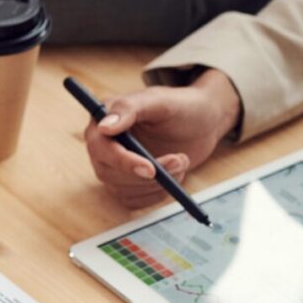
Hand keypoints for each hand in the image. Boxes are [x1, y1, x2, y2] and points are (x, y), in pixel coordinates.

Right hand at [85, 70, 241, 207]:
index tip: (150, 169)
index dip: (122, 161)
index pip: (99, 147)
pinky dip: (157, 194)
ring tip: (181, 161)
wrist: (202, 122)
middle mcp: (103, 145)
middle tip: (179, 161)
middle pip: (108, 173)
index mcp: (102, 120)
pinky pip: (134, 200)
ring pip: (123, 189)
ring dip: (157, 183)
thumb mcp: (159, 101)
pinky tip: (173, 175)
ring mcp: (113, 167)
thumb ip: (129, 109)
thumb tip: (103, 127)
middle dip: (146, 175)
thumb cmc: (181, 106)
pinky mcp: (127, 184)